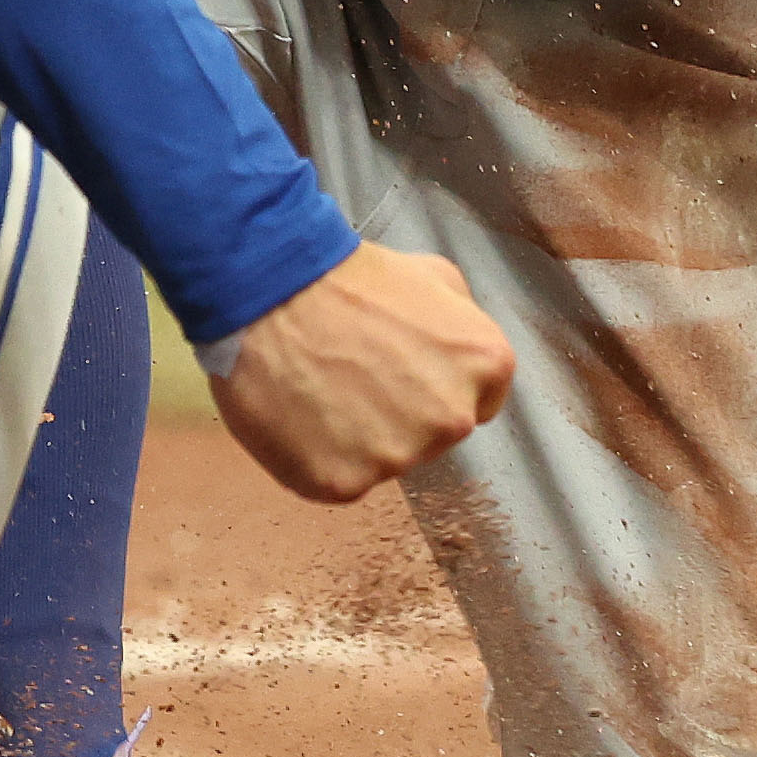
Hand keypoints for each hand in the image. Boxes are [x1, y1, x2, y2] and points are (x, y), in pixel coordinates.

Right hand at [210, 241, 509, 502]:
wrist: (270, 290)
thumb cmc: (345, 277)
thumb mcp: (433, 273)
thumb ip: (463, 320)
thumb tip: (458, 354)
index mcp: (486, 364)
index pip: (478, 402)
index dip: (433, 384)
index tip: (399, 367)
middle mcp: (453, 418)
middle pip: (432, 436)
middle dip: (401, 412)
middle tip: (354, 373)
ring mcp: (399, 457)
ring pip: (384, 460)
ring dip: (358, 437)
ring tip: (321, 388)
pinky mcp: (344, 483)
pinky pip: (338, 480)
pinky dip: (317, 457)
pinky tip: (300, 415)